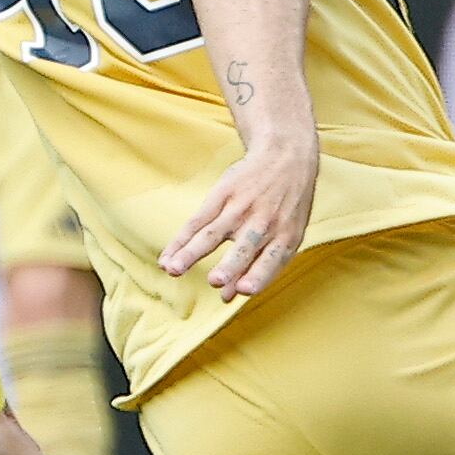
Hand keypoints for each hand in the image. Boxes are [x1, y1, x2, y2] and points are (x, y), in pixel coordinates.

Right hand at [161, 135, 318, 296]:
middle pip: (244, 247)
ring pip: (212, 234)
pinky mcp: (223, 195)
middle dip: (231, 265)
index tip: (244, 290)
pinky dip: (181, 240)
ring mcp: (242, 208)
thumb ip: (260, 267)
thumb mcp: (285, 235)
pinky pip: (198, 221)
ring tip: (173, 269)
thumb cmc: (286, 207)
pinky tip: (167, 256)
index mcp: (286, 237)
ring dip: (191, 253)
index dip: (259, 275)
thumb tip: (228, 298)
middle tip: (216, 281)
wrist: (286, 156)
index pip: (271, 260)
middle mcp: (264, 224)